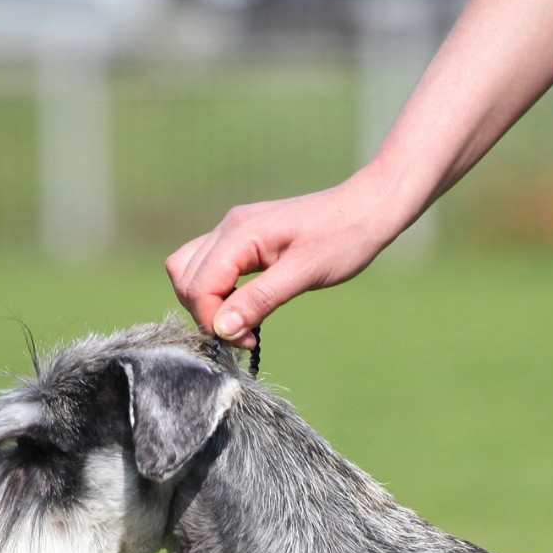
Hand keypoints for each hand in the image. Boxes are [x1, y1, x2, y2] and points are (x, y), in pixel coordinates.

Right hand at [166, 170, 408, 346]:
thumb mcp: (304, 274)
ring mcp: (233, 231)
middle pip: (186, 278)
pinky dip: (220, 292)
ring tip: (244, 325)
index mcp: (239, 234)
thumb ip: (260, 300)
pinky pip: (213, 268)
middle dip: (207, 314)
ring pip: (192, 271)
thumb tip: (222, 329)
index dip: (213, 321)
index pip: (198, 286)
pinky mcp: (245, 240)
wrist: (367, 210)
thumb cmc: (343, 239)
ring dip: (208, 304)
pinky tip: (248, 308)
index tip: (247, 342)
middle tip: (245, 338)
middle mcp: (228, 228)